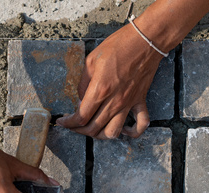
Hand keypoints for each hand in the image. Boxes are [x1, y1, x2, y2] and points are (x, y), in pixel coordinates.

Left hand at [57, 23, 163, 138]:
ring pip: (113, 132)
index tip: (62, 122)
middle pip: (94, 128)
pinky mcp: (140, 101)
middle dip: (79, 130)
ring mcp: (128, 104)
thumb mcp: (91, 60)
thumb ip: (83, 83)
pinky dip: (132, 132)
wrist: (145, 41)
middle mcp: (114, 102)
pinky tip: (124, 129)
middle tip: (73, 125)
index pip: (81, 117)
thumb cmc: (118, 46)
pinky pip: (141, 125)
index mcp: (100, 90)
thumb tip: (81, 98)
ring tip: (93, 129)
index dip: (69, 123)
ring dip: (100, 135)